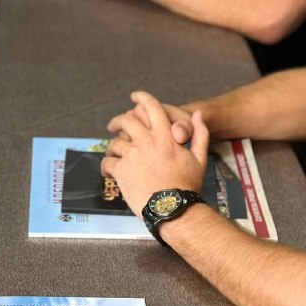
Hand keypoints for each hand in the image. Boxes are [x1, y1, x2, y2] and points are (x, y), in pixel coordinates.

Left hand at [101, 92, 208, 216]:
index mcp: (165, 136)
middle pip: (127, 121)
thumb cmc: (188, 185)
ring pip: (115, 143)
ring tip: (112, 153)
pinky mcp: (121, 170)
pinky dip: (106, 165)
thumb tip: (198, 114)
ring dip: (112, 147)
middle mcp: (147, 141)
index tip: (134, 97)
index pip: (152, 108)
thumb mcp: (200, 158)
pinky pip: (107, 162)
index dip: (142, 98)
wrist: (173, 208)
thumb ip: (199, 133)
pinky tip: (108, 170)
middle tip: (113, 125)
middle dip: (118, 120)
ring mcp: (132, 155)